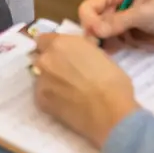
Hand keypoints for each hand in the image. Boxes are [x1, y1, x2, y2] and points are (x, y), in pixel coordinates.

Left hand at [31, 33, 137, 148]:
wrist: (110, 113)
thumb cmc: (113, 81)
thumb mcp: (99, 54)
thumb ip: (81, 50)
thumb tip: (78, 52)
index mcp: (61, 43)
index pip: (43, 39)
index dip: (52, 46)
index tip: (62, 54)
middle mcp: (46, 59)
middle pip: (40, 58)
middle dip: (51, 63)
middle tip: (66, 73)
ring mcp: (40, 81)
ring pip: (40, 77)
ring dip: (50, 80)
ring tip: (68, 91)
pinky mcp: (40, 101)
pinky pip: (42, 94)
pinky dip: (51, 97)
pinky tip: (66, 103)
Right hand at [78, 0, 153, 59]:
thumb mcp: (144, 14)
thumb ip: (117, 21)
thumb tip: (93, 31)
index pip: (90, 6)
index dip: (89, 21)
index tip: (97, 36)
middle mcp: (113, 4)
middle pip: (90, 21)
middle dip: (93, 35)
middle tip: (99, 51)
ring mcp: (118, 22)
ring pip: (97, 35)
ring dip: (99, 45)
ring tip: (104, 57)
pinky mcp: (125, 38)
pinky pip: (108, 45)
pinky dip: (107, 51)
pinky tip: (111, 58)